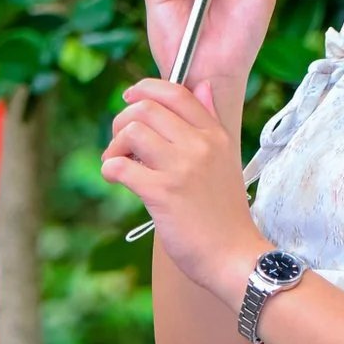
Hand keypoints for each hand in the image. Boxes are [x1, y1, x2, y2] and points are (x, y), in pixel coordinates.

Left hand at [100, 77, 257, 299]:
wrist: (234, 257)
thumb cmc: (225, 214)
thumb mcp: (226, 159)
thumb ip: (211, 121)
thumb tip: (202, 86)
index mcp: (215, 135)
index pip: (177, 93)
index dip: (146, 89)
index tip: (130, 99)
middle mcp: (199, 146)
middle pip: (147, 108)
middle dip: (123, 120)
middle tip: (120, 142)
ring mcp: (181, 168)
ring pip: (132, 132)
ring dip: (114, 145)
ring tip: (117, 162)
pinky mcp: (162, 194)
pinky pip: (121, 166)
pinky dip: (110, 168)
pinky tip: (114, 178)